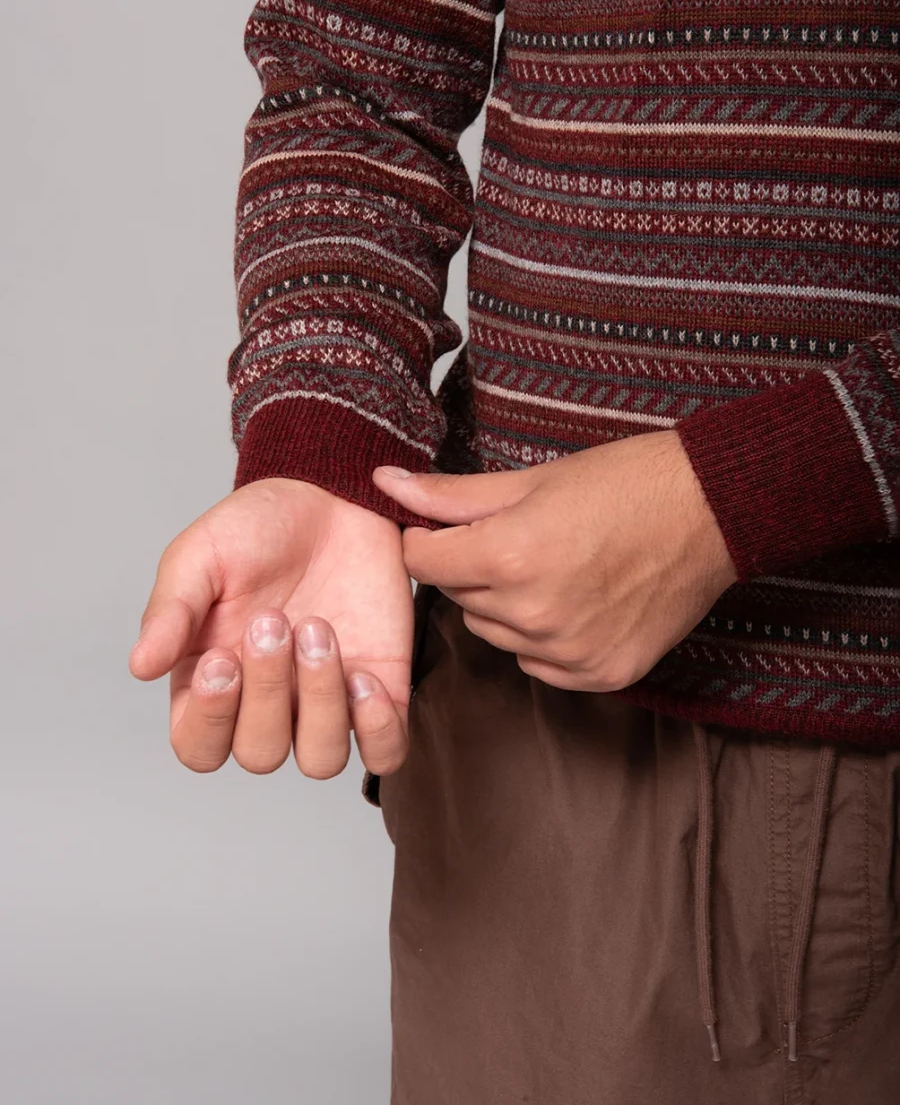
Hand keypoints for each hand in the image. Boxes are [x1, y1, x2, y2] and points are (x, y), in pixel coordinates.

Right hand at [129, 478, 413, 777]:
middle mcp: (269, 704)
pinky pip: (384, 750)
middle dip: (269, 690)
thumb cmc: (258, 528)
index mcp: (212, 682)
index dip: (210, 718)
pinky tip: (365, 677)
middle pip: (260, 754)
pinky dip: (377, 729)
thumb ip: (171, 611)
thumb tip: (140, 667)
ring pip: (321, 760)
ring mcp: (327, 701)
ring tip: (320, 630)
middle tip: (275, 620)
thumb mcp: (199, 557)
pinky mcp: (381, 690)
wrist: (331, 496)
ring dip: (321, 703)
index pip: (199, 747)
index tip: (221, 659)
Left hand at [372, 430, 736, 692]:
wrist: (712, 512)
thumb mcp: (531, 479)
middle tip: (514, 536)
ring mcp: (570, 652)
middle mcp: (534, 614)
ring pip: (495, 634)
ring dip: (505, 605)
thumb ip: (450, 495)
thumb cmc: (624, 483)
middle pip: (457, 598)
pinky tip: (575, 598)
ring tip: (551, 564)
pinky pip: (538, 664)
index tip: (447, 525)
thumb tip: (385, 484)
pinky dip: (544, 638)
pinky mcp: (601, 675)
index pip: (422, 561)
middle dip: (470, 568)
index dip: (427, 537)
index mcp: (509, 557)